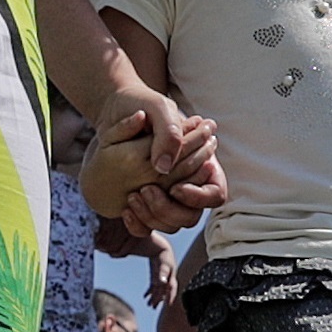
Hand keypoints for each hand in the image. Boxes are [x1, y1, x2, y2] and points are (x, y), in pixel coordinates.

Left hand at [80, 95, 223, 231]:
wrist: (116, 109)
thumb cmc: (143, 104)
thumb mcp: (158, 109)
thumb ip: (169, 133)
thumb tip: (163, 167)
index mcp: (202, 164)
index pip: (215, 196)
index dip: (198, 196)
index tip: (174, 187)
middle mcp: (187, 184)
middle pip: (190, 217)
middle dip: (168, 209)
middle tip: (145, 190)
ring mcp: (166, 195)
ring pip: (170, 225)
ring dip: (151, 215)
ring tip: (132, 196)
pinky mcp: (145, 201)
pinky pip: (147, 227)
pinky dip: (137, 223)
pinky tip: (125, 208)